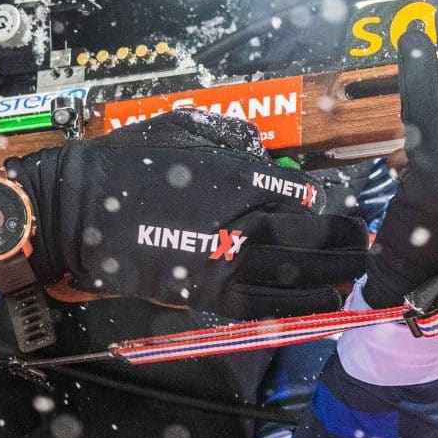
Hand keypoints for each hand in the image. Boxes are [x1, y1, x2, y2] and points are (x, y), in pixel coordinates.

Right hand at [3, 110, 370, 317]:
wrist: (73, 210)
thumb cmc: (119, 166)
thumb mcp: (174, 128)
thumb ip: (221, 135)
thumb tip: (254, 144)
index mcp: (232, 173)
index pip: (297, 190)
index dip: (320, 201)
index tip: (332, 207)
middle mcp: (236, 217)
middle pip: (309, 235)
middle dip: (345, 242)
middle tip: (364, 245)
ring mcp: (222, 259)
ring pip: (294, 275)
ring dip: (331, 278)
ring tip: (352, 278)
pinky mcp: (201, 293)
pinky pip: (261, 307)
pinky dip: (295, 309)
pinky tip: (317, 308)